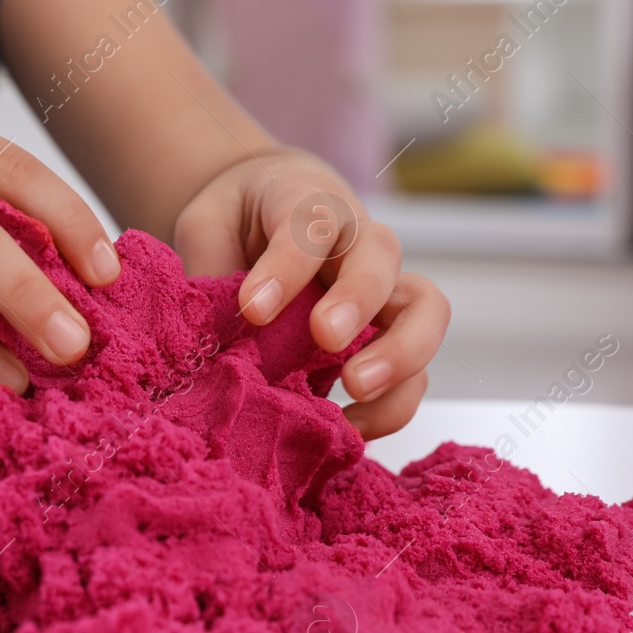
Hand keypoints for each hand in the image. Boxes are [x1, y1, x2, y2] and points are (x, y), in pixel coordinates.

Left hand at [172, 150, 449, 439]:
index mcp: (308, 203)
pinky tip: (349, 429)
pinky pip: (415, 369)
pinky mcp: (392, 335)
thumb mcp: (208, 227)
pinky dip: (392, 403)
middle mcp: (358, 241)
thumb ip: (210, 271)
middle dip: (358, 301)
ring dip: (399, 357)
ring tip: (354, 393)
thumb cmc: (239, 220)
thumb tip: (207, 338)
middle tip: (326, 341)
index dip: (285, 268)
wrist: (267, 211)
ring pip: (424, 312)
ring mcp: (384, 288)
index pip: (309, 225)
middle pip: (382, 258)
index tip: (253, 309)